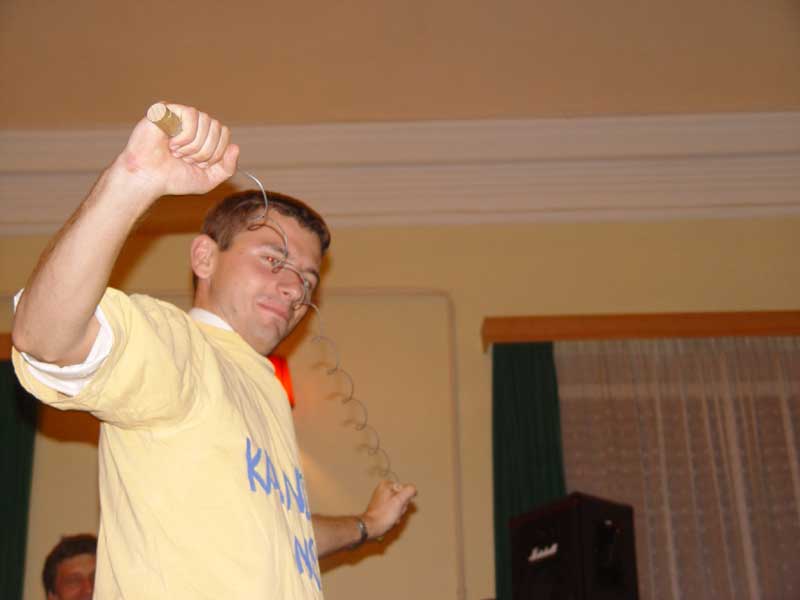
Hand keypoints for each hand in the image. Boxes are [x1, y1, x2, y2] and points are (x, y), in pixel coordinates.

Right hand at [113, 102, 238, 198]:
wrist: (147, 179)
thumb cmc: (173, 179)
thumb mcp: (208, 179)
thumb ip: (227, 168)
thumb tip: (235, 147)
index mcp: (202, 136)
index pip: (224, 133)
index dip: (216, 153)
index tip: (199, 164)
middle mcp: (192, 123)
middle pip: (217, 127)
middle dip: (205, 151)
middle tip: (186, 159)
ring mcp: (179, 115)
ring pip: (206, 121)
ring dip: (194, 145)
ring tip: (177, 153)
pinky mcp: (167, 109)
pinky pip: (191, 115)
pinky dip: (185, 136)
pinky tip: (170, 143)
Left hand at [361, 480, 416, 538]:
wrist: (371, 527)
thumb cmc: (384, 514)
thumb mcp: (399, 501)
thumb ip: (408, 491)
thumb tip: (413, 489)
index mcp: (387, 484)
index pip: (406, 490)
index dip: (405, 500)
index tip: (399, 506)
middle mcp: (384, 489)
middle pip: (402, 497)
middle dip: (401, 507)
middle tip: (395, 513)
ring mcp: (382, 498)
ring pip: (399, 504)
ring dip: (398, 512)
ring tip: (392, 517)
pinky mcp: (381, 507)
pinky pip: (394, 509)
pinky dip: (394, 515)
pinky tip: (390, 519)